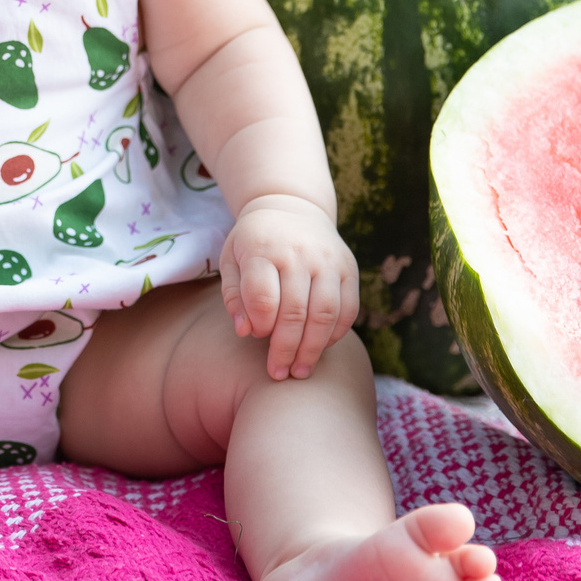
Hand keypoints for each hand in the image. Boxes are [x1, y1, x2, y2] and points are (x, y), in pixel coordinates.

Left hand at [218, 197, 358, 380]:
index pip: (263, 297)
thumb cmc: (254, 241)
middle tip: (278, 373)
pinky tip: (320, 348)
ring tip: (300, 371)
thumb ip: (233, 295)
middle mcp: (299, 253)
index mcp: (263, 248)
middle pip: (295, 311)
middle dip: (285, 348)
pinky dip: (336, 334)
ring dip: (313, 349)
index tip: (255, 337)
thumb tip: (245, 331)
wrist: (292, 207)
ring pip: (326, 314)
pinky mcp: (349, 268)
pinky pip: (348, 309)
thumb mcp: (231, 258)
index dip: (259, 324)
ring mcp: (328, 260)